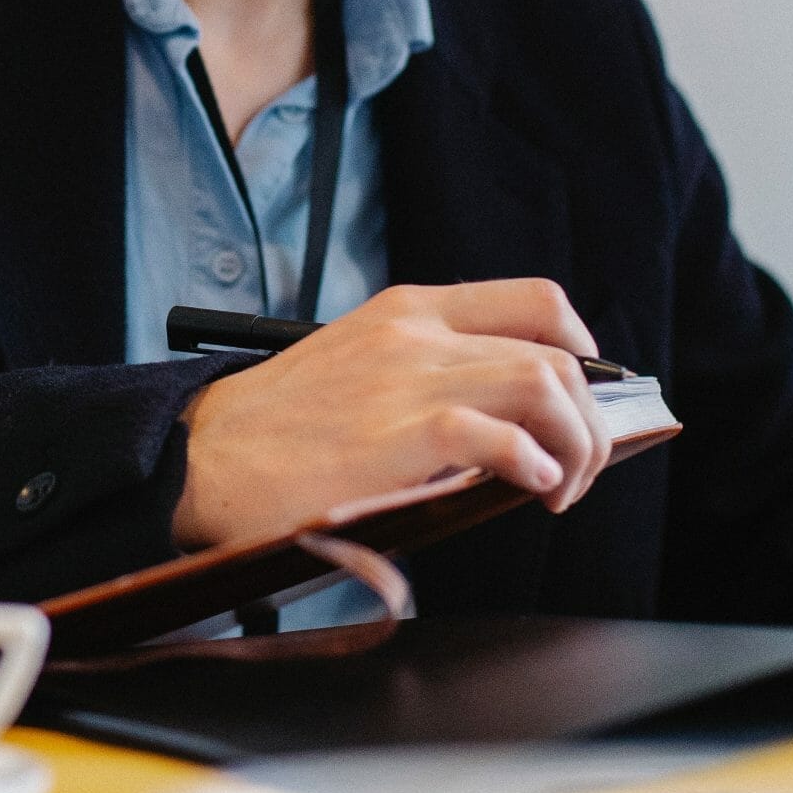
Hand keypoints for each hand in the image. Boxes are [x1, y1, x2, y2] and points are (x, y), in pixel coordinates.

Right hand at [169, 279, 613, 549]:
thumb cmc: (274, 429)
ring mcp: (410, 379)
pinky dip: (535, 466)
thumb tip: (508, 428)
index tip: (584, 398)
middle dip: (591, 420)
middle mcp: (417, 333)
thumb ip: (424, 373)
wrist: (201, 456)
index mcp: (408, 310)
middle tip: (576, 471)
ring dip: (577, 446)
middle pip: (558, 353)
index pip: (536, 302)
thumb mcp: (355, 366)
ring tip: (558, 489)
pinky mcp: (402, 434)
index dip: (583, 349)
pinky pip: (505, 438)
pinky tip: (527, 490)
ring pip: (547, 385)